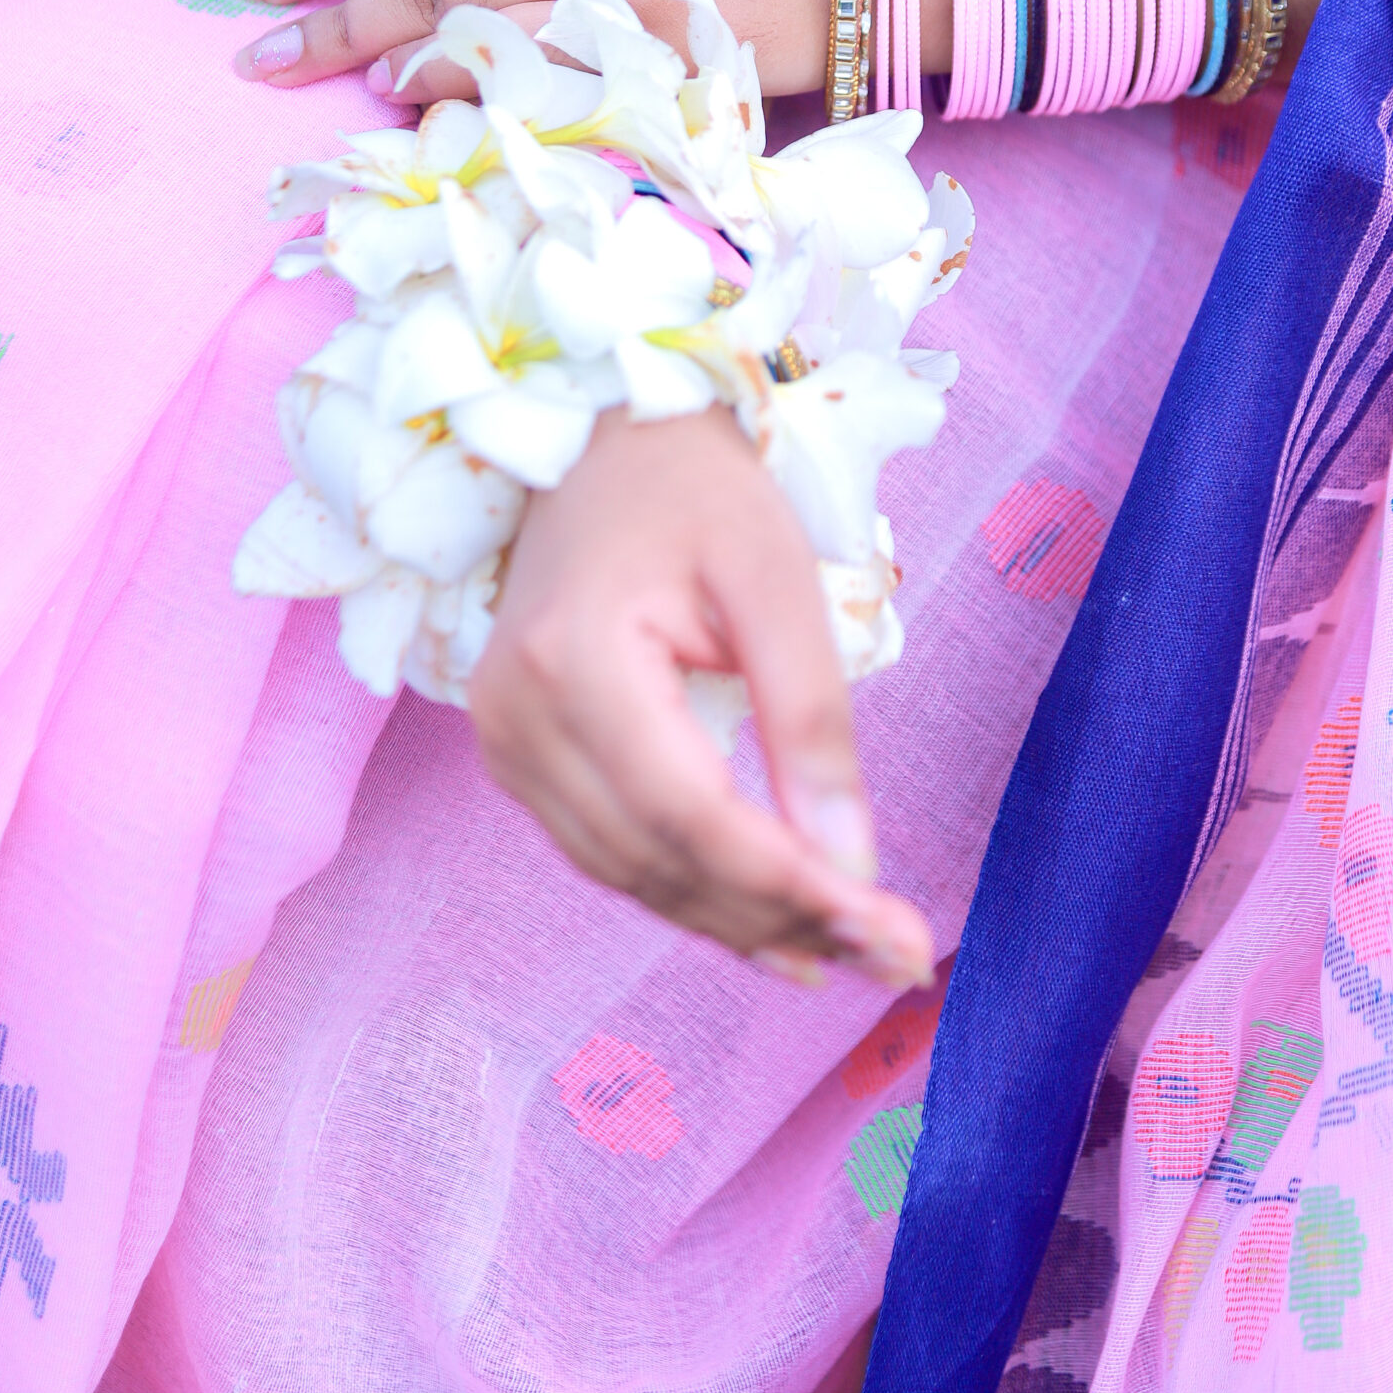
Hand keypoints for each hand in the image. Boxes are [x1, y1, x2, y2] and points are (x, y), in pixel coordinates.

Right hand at [470, 405, 933, 986]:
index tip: (884, 930)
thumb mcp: (777, 578)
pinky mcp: (517, 754)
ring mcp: (504, 740)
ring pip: (629, 873)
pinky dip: (689, 889)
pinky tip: (764, 917)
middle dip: (777, 918)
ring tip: (840, 949)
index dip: (785, 884)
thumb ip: (812, 721)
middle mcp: (516, 715)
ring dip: (736, 922)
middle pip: (656, 858)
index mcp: (572, 658)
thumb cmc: (695, 489)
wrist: (602, 438)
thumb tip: (851, 867)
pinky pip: (608, 849)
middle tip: (888, 954)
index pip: (687, 811)